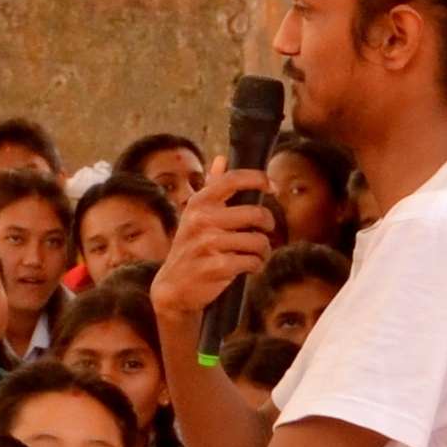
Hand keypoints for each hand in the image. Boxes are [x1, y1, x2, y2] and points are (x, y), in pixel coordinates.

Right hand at [144, 177, 272, 335]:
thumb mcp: (195, 215)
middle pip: (256, 213)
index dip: (259, 179)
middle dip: (268, 224)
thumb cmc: (190, 248)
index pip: (233, 179)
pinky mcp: (215, 267)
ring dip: (262, 250)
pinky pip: (252, 262)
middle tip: (264, 230)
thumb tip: (222, 158)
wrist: (173, 287)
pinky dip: (255, 266)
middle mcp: (201, 220)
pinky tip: (247, 267)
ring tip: (254, 254)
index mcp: (199, 203)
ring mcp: (207, 244)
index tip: (273, 187)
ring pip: (258, 241)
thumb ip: (211, 186)